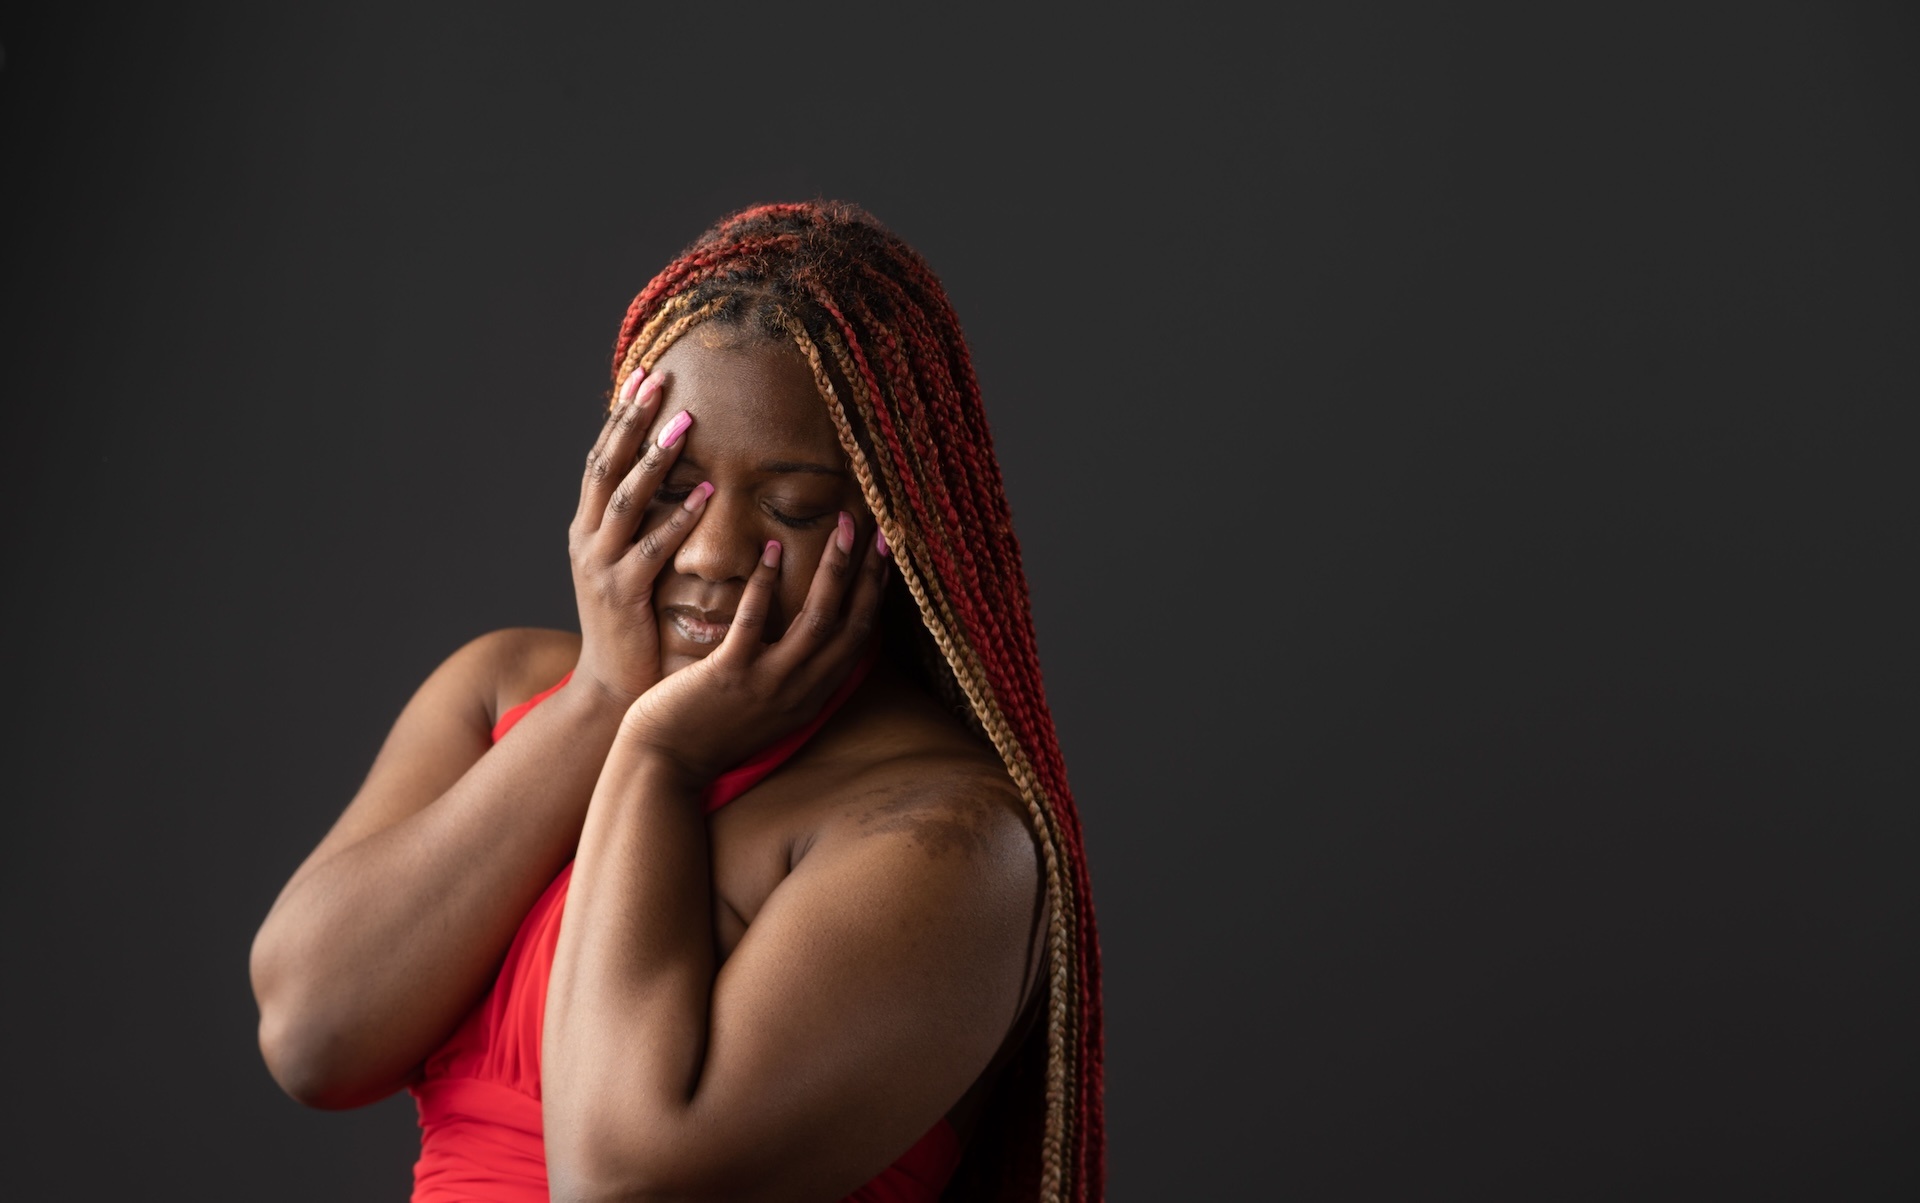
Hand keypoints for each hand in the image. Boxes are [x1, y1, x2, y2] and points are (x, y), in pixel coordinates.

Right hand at [567, 368, 706, 707]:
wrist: (612, 689)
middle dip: (631, 420)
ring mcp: (600, 567)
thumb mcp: (629, 566)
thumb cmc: (632, 626)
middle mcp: (586, 540)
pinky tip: (705, 494)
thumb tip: (675, 481)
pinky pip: (651, 548)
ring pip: (625, 500)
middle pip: (606, 466)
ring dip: (655, 459)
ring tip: (685, 423)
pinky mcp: (622, 595)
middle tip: (658, 379)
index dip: (620, 416)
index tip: (642, 375)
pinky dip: (677, 518)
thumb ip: (643, 527)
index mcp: (587, 530)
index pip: (601, 459)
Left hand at [618, 513, 889, 787]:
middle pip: (851, 626)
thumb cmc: (709, 731)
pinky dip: (766, 585)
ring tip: (842, 528)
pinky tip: (771, 550)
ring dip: (833, 570)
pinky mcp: (730, 675)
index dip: (876, 597)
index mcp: (812, 697)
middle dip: (869, 575)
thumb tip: (810, 638)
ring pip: (815, 620)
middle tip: (878, 530)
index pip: (858, 640)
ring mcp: (768, 684)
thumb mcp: (768, 710)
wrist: (664, 766)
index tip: (884, 558)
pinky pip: (754, 623)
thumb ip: (793, 677)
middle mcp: (800, 691)